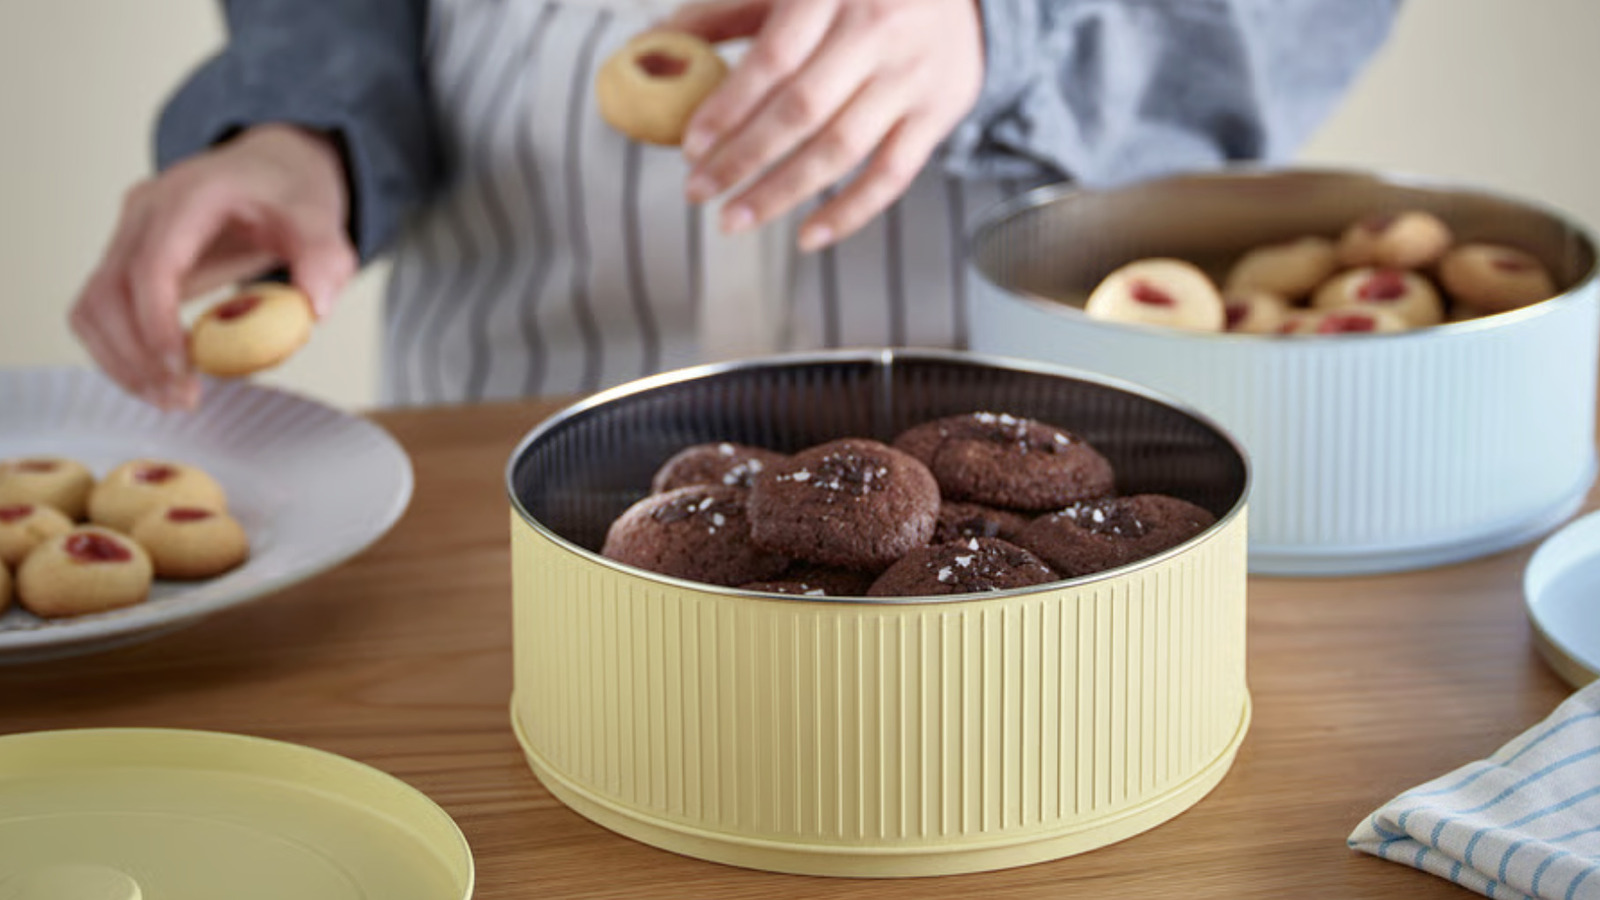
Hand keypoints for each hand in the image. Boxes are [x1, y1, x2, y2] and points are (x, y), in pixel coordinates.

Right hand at [70, 124, 356, 410]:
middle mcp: (145, 211)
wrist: (271, 169)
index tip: (182, 367)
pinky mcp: (125, 260)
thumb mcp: (321, 218)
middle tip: (182, 398)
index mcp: (190, 195)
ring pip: (93, 306)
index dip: (156, 322)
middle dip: (137, 355)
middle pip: (109, 291)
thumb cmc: (288, 192)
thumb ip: (325, 258)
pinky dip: (118, 350)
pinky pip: (99, 311)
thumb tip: (315, 308)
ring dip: (121, 360)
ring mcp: (128, 235)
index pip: (151, 264)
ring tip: (170, 398)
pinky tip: (157, 378)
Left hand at [664, 0, 983, 251]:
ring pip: (840, 149)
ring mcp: (913, 74)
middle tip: (699, 193)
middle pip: (802, 111)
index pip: (775, 58)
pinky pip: (890, 176)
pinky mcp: (940, 111)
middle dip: (743, 160)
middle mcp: (879, 28)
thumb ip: (726, 12)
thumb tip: (653, 48)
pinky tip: (807, 237)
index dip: (729, 107)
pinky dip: (849, 213)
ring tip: (735, 219)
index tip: (691, 147)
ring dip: (782, 194)